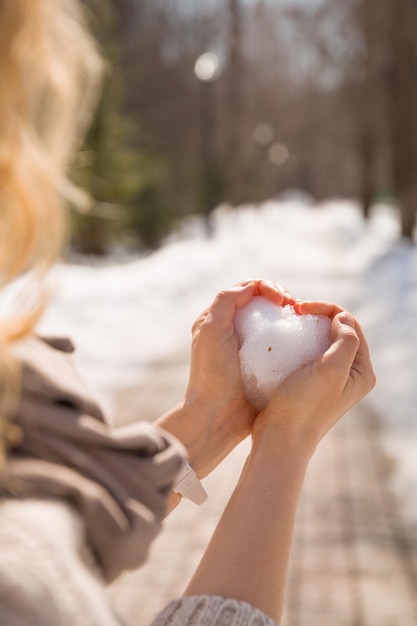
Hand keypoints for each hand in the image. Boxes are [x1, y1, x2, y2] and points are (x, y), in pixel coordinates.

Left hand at [156, 280, 295, 478]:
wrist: (217, 416)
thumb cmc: (213, 373)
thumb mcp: (213, 330)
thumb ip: (226, 301)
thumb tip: (252, 287)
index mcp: (217, 319)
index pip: (247, 290)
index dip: (267, 288)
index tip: (282, 301)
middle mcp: (231, 331)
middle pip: (262, 304)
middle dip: (282, 299)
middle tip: (296, 308)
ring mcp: (248, 349)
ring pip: (273, 323)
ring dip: (289, 318)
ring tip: (303, 322)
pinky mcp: (262, 366)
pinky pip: (280, 346)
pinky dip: (292, 340)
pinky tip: (304, 343)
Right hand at [252, 301, 375, 452]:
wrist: (280, 438)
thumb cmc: (304, 405)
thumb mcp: (331, 369)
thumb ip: (345, 340)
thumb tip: (342, 318)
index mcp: (362, 371)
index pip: (351, 325)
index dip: (327, 310)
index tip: (301, 309)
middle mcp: (350, 375)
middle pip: (338, 331)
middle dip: (317, 316)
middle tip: (293, 312)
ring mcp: (330, 380)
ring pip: (321, 341)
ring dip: (306, 329)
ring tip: (287, 324)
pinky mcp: (311, 384)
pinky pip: (308, 354)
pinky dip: (297, 343)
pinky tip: (282, 343)